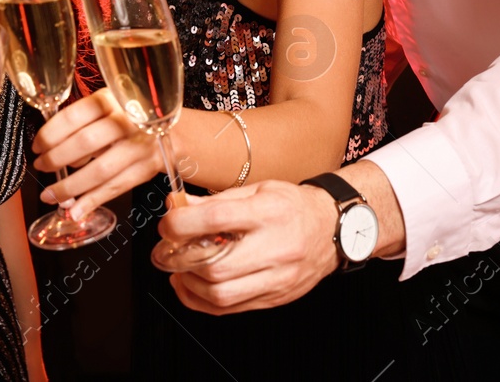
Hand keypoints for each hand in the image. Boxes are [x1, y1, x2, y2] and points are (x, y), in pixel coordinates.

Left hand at [31, 88, 161, 217]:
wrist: (172, 131)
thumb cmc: (128, 119)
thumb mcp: (107, 107)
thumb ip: (81, 122)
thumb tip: (45, 146)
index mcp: (110, 100)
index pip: (73, 116)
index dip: (50, 134)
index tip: (36, 146)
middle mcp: (126, 120)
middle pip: (85, 143)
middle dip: (56, 159)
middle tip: (41, 167)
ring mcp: (139, 145)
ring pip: (99, 170)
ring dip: (70, 187)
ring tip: (50, 195)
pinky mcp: (145, 168)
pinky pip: (114, 188)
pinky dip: (92, 202)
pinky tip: (75, 211)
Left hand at [160, 180, 337, 314]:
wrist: (332, 229)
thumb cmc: (293, 206)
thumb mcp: (257, 190)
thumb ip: (216, 201)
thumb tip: (177, 206)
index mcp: (269, 213)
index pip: (217, 219)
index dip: (182, 223)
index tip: (168, 224)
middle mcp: (275, 248)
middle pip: (216, 266)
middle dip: (181, 260)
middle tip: (167, 250)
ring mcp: (277, 278)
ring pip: (221, 295)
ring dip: (189, 284)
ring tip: (180, 268)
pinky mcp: (275, 298)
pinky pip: (230, 309)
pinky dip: (201, 301)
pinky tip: (191, 286)